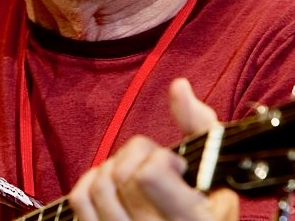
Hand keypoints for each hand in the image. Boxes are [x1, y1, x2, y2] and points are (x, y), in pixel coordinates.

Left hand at [68, 78, 239, 220]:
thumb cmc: (206, 204)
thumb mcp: (214, 168)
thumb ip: (200, 124)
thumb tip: (178, 86)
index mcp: (194, 218)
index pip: (149, 175)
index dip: (159, 158)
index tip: (175, 166)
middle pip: (122, 175)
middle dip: (136, 155)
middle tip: (153, 163)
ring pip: (99, 186)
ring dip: (114, 166)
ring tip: (134, 173)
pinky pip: (80, 200)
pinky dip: (90, 180)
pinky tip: (112, 181)